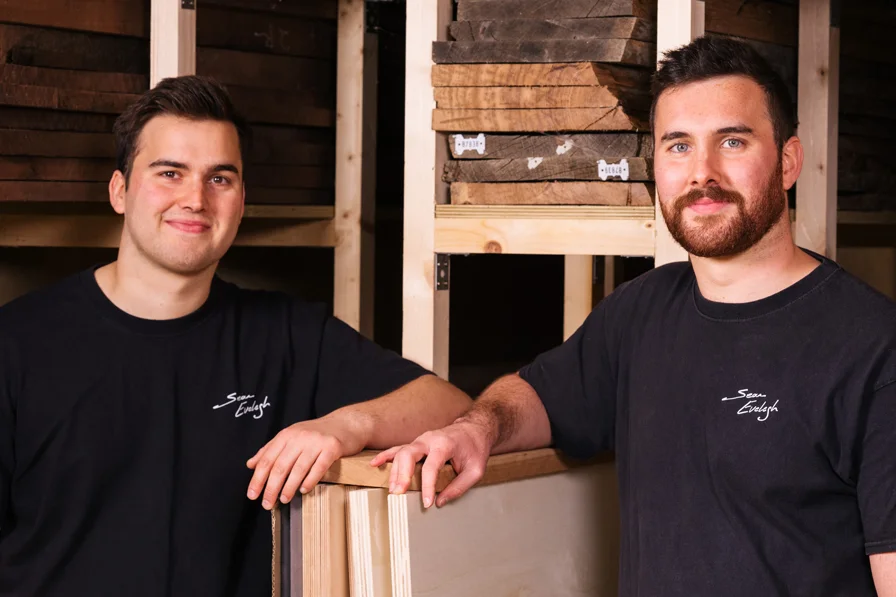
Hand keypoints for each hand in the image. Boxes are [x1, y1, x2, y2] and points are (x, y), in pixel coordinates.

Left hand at [246, 416, 362, 508]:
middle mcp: (300, 437)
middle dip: (271, 488)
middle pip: (280, 466)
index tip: (252, 495)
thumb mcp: (291, 436)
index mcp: (287, 435)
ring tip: (283, 500)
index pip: (267, 459)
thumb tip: (250, 464)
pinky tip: (304, 490)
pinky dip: (310, 480)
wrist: (346, 423)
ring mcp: (316, 442)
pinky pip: (319, 467)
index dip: (258, 479)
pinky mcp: (332, 448)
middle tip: (267, 504)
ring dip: (289, 487)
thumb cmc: (317, 433)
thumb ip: (271, 449)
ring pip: (298, 469)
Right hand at [370, 419, 491, 508]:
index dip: (428, 486)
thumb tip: (441, 502)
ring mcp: (421, 439)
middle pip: (409, 454)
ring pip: (401, 452)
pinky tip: (375, 464)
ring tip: (392, 490)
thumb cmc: (475, 448)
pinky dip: (386, 456)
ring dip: (394, 471)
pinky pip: (398, 448)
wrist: (474, 428)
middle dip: (401, 474)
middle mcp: (429, 439)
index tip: (428, 503)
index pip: (431, 466)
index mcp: (445, 444)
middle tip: (398, 493)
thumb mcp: (476, 470)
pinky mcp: (417, 443)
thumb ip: (460, 486)